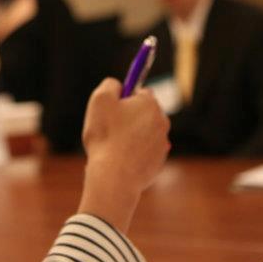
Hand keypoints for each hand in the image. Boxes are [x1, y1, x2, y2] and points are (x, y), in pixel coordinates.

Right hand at [77, 78, 169, 232]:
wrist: (114, 177)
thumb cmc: (106, 136)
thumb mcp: (100, 100)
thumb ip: (110, 85)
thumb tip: (117, 85)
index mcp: (150, 104)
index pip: (140, 91)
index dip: (124, 98)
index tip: (113, 107)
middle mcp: (161, 121)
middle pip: (143, 112)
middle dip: (128, 117)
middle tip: (109, 127)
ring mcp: (162, 143)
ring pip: (143, 132)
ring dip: (130, 135)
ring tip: (113, 146)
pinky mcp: (159, 161)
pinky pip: (144, 151)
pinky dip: (133, 152)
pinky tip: (120, 159)